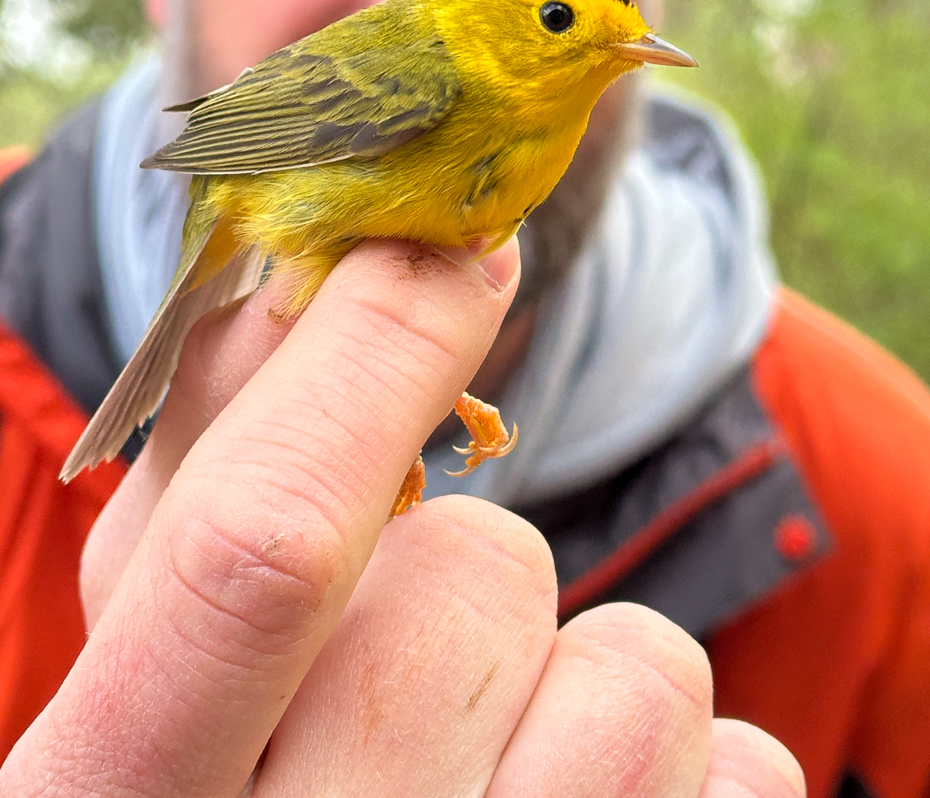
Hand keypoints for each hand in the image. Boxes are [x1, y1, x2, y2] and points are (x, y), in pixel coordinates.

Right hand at [1, 239, 803, 797]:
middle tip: (410, 663)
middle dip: (466, 559)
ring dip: (582, 662)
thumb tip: (342, 265)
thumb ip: (223, 442)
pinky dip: (686, 753)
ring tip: (495, 752)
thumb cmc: (224, 748)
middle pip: (473, 579)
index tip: (450, 253)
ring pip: (635, 672)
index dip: (371, 361)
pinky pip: (744, 767)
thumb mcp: (159, 621)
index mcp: (125, 792)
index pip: (265, 546)